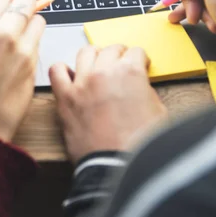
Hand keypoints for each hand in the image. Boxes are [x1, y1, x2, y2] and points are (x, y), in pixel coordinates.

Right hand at [0, 0, 45, 141]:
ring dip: (30, 22)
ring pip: (38, 19)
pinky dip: (32, 41)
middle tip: (14, 12)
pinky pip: (39, 41)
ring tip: (18, 33)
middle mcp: (5, 33)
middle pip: (26, 0)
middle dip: (21, 3)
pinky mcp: (35, 64)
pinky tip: (19, 53)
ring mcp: (24, 49)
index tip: (0, 5)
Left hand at [50, 45, 165, 162]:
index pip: (135, 52)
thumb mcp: (158, 111)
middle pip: (111, 49)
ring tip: (97, 66)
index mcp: (130, 72)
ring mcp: (82, 83)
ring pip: (85, 52)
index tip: (138, 65)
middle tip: (120, 65)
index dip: (139, 60)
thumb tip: (138, 86)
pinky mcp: (65, 98)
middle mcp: (104, 72)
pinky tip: (70, 76)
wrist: (118, 167)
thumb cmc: (139, 145)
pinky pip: (56, 71)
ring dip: (94, 57)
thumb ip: (146, 90)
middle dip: (119, 55)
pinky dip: (62, 70)